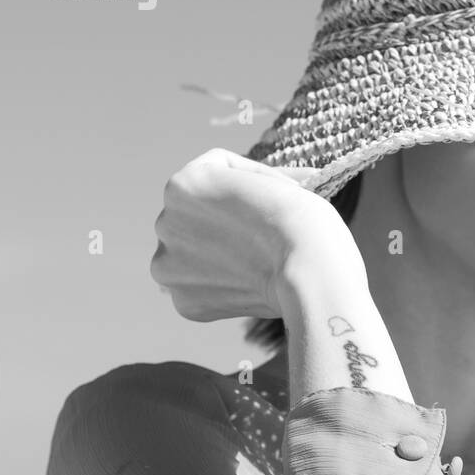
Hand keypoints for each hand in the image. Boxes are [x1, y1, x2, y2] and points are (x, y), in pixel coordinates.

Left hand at [150, 148, 365, 322]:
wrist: (310, 269)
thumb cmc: (302, 219)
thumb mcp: (271, 184)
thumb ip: (248, 187)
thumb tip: (254, 195)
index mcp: (182, 183)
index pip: (215, 172)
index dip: (250, 181)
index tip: (276, 196)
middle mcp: (164, 222)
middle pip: (197, 216)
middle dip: (226, 223)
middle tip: (266, 234)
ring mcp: (168, 266)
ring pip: (194, 255)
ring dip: (219, 256)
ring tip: (259, 263)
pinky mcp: (184, 303)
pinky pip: (202, 288)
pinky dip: (223, 288)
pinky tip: (252, 284)